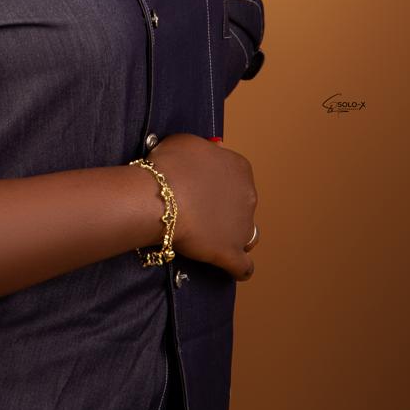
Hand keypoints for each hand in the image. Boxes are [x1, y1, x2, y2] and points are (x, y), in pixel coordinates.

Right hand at [146, 132, 257, 281]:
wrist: (161, 198)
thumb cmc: (170, 166)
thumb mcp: (187, 143)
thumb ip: (206, 150)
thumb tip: (215, 151)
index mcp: (239, 168)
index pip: (236, 175)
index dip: (218, 181)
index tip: (201, 186)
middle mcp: (248, 196)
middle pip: (242, 204)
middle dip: (225, 208)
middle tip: (198, 210)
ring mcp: (243, 227)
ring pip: (247, 233)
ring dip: (233, 235)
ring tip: (212, 237)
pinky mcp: (231, 253)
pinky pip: (244, 266)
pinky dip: (238, 267)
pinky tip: (229, 266)